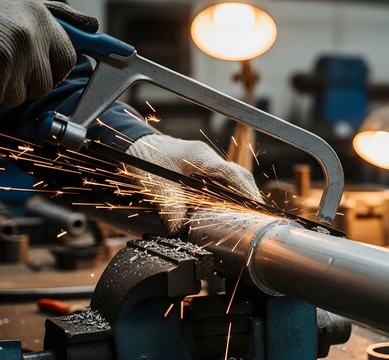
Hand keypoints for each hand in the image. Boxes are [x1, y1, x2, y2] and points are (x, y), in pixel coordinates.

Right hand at [0, 0, 97, 110]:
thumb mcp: (24, 4)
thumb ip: (62, 17)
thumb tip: (93, 27)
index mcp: (41, 18)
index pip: (67, 61)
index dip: (50, 71)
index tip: (33, 70)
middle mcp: (30, 35)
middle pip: (42, 85)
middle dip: (21, 83)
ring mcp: (10, 54)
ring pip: (17, 96)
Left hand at [126, 134, 262, 233]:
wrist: (131, 146)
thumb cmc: (143, 159)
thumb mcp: (156, 187)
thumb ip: (170, 209)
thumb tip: (181, 231)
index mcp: (200, 156)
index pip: (231, 173)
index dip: (246, 190)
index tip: (255, 206)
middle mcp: (207, 157)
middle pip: (238, 175)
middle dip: (249, 195)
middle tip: (257, 215)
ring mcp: (204, 162)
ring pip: (231, 178)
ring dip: (239, 195)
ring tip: (246, 215)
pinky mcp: (199, 170)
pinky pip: (220, 181)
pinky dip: (227, 195)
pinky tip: (227, 209)